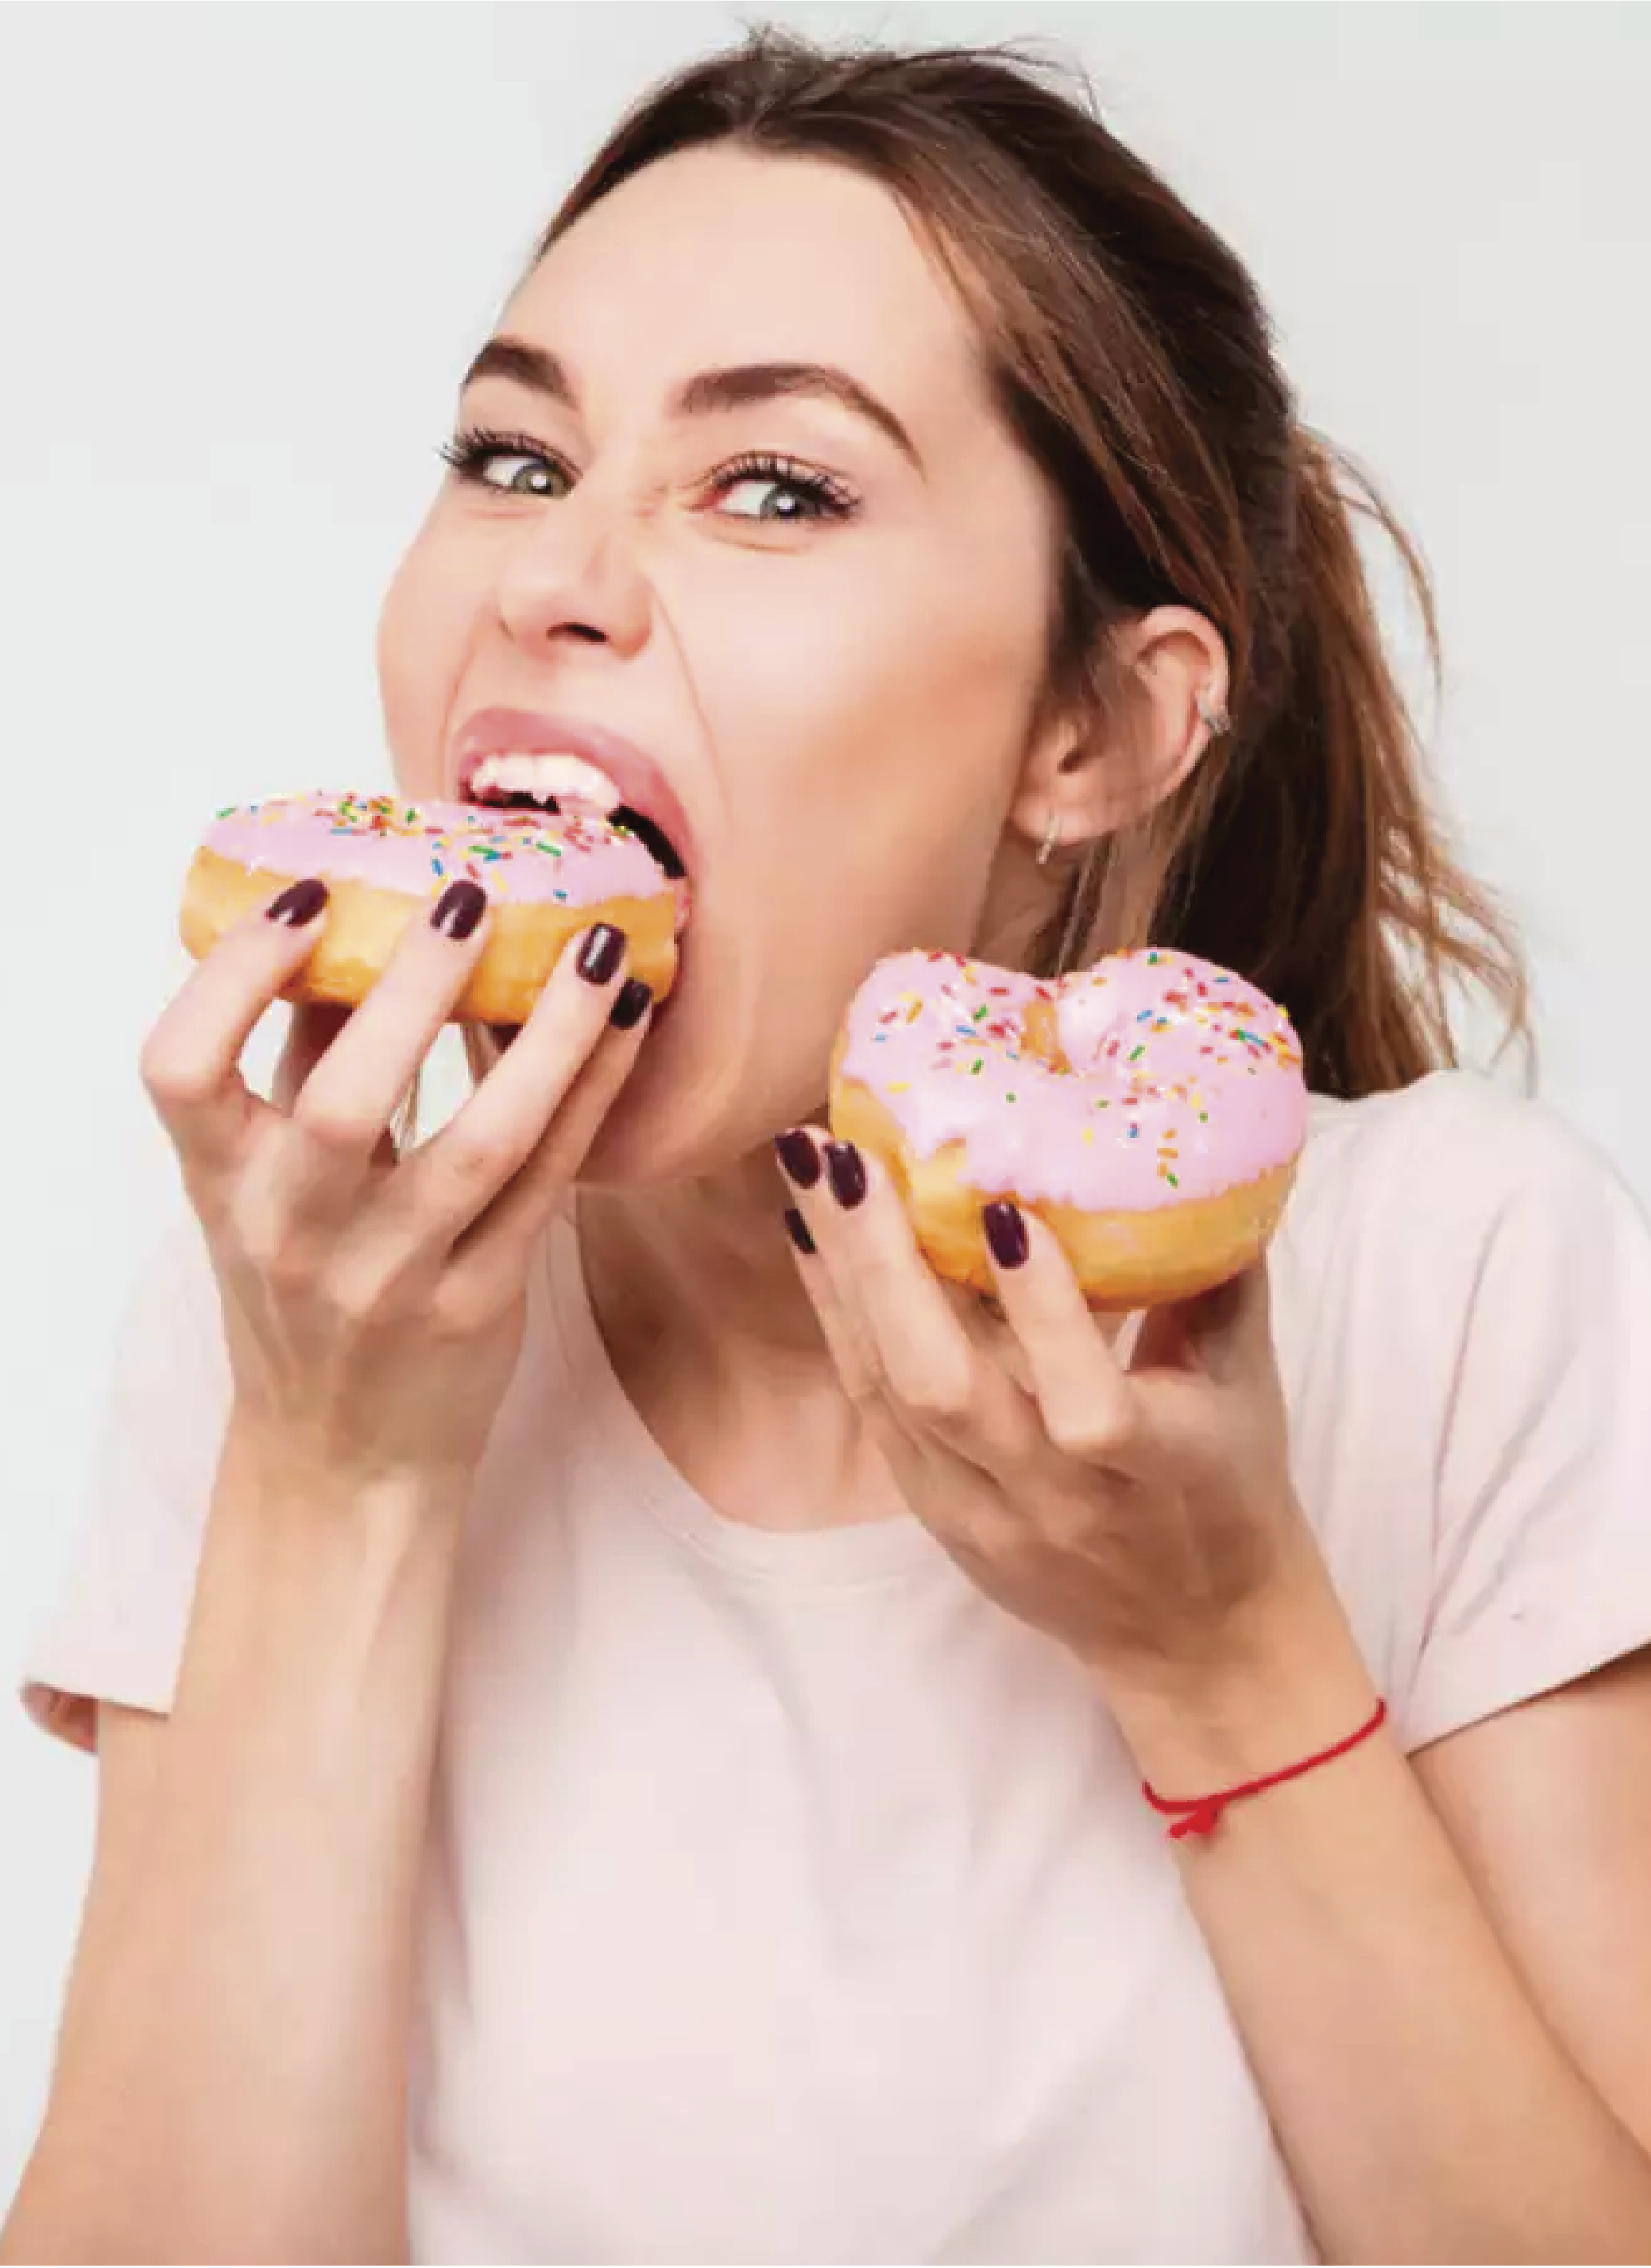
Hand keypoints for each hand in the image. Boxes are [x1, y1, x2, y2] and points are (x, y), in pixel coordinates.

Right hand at [142, 880, 649, 1490]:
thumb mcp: (269, 1184)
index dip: (232, 975)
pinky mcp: (479, 1305)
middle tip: (472, 897)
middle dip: (411, 989)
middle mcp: (294, 1233)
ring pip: (480, 1143)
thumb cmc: (303, 1289)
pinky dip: (591, 1093)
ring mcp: (390, 1277)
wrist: (341, 1456)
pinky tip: (625, 1021)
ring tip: (596, 949)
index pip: (180, 1069)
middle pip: (342, 1103)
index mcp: (220, 1184)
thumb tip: (353, 922)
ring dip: (548, 1036)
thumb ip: (299, 1064)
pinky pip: (547, 1182)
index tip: (305, 896)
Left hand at [777, 1127, 1330, 1699]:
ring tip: (811, 1168)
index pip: (1089, 1406)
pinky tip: (813, 1234)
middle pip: (943, 1391)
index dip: (1043, 1312)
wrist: (1194, 1639)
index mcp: (1158, 1468)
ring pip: (890, 1394)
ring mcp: (982, 1513)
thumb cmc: (1230, 1488)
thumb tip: (1199, 1142)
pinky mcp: (935, 1514)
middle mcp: (1055, 1499)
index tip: (1003, 1211)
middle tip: (850, 1158)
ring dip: (842, 1274)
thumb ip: (1217, 1274)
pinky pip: (872, 1407)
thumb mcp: (1247, 1386)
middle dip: (886, 1270)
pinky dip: (838, 1313)